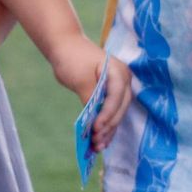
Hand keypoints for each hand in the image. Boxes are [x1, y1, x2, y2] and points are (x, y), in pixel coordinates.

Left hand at [49, 35, 133, 152]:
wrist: (67, 45)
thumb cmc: (72, 59)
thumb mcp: (79, 80)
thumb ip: (89, 97)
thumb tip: (94, 118)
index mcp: (118, 72)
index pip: (116, 97)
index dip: (107, 115)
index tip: (96, 129)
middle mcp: (124, 79)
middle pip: (120, 107)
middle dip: (109, 126)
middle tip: (97, 143)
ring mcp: (119, 86)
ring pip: (118, 111)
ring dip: (109, 129)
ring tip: (98, 146)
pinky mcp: (111, 91)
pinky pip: (112, 109)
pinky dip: (106, 123)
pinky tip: (101, 138)